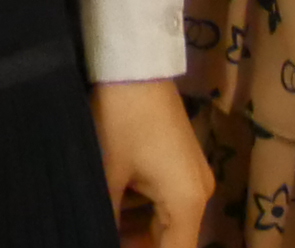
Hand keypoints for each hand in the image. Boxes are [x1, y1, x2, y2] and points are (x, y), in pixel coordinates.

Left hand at [93, 77, 212, 246]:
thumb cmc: (121, 119)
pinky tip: (110, 206)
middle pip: (171, 239)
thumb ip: (107, 217)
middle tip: (99, 236)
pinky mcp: (180, 162)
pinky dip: (139, 209)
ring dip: (136, 229)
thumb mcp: (108, 173)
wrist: (136, 64)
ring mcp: (191, 176)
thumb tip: (96, 234)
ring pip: (165, 220)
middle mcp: (198, 193)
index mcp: (187, 202)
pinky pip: (163, 199)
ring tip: (100, 223)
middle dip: (137, 244)